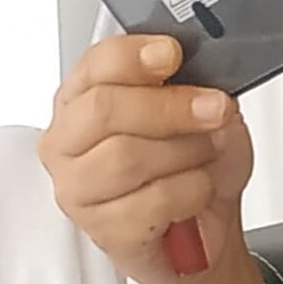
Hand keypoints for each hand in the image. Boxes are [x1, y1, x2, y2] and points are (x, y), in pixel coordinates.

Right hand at [38, 34, 253, 283]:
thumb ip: (193, 88)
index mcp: (82, 98)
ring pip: (127, 156)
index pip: (94, 64)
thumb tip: (202, 84)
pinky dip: (193, 190)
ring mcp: (78, 188)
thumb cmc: (192, 164)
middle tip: (214, 108)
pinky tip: (198, 189)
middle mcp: (69, 141)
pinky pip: (153, 200)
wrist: (205, 225)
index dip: (133, 55)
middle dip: (170, 106)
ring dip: (186, 151)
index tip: (171, 54)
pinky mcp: (102, 229)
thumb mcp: (201, 111)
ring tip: (207, 155)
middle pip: (104, 109)